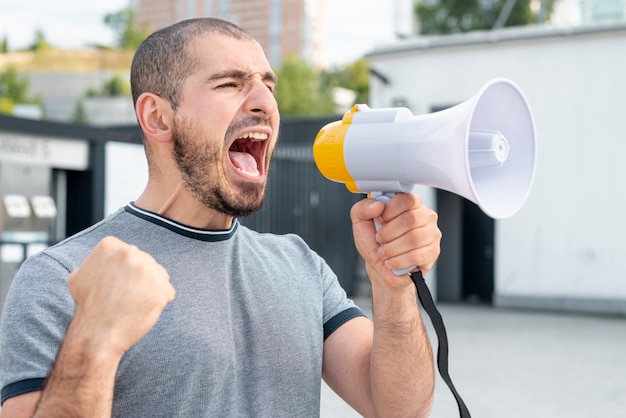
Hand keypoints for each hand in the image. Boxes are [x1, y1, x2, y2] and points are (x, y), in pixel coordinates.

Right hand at [67, 236, 175, 355]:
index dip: (125, 272)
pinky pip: (167, 292)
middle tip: (124, 297)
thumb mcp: (80, 274)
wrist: (95, 334)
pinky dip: (158, 302)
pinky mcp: (161, 288)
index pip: (131, 254)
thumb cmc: (87, 306)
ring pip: (159, 276)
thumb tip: (108, 256)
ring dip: (151, 289)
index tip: (116, 285)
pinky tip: (142, 310)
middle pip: (147, 263)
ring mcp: (147, 269)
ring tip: (132, 304)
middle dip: (139, 280)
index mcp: (110, 245)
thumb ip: (97, 260)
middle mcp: (130, 252)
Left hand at [351, 192, 440, 284]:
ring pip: (414, 238)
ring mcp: (431, 234)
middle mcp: (424, 216)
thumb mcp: (361, 222)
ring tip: (385, 251)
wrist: (380, 266)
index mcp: (409, 204)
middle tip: (380, 239)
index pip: (407, 199)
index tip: (379, 220)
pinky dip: (399, 261)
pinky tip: (392, 261)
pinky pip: (417, 255)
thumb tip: (378, 205)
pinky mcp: (432, 252)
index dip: (389, 211)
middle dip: (388, 233)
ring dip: (392, 248)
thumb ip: (363, 208)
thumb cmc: (374, 242)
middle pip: (411, 219)